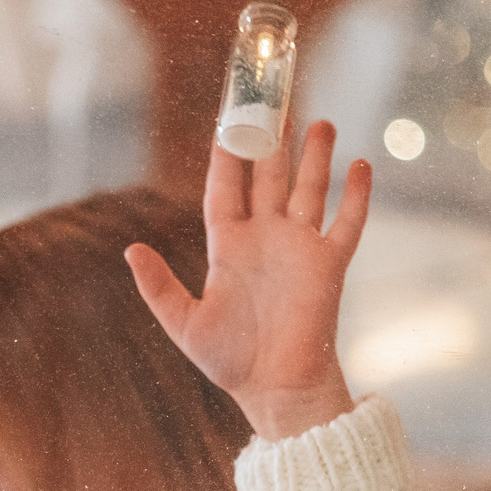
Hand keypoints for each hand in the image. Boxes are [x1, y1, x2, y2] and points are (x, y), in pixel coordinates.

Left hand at [124, 120, 370, 440]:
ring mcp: (299, 249)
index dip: (226, 156)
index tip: (226, 122)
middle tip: (274, 101)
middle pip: (268, 178)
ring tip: (318, 121)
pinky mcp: (329, 265)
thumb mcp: (184, 324)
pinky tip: (360, 166)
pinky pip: (346, 223)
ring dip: (314, 157)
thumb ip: (158, 287)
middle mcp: (265, 240)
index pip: (225, 189)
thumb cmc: (230, 362)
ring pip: (309, 190)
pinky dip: (355, 196)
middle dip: (271, 141)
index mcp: (228, 248)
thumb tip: (130, 250)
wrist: (276, 389)